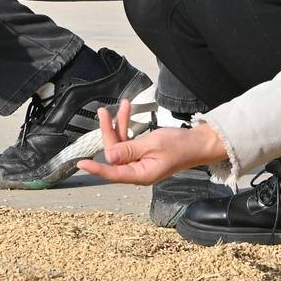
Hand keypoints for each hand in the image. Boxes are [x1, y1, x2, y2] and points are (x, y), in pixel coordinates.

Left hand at [76, 101, 228, 186]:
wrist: (199, 143)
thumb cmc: (180, 145)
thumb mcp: (153, 144)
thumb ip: (129, 149)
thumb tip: (108, 156)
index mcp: (140, 174)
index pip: (113, 173)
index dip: (96, 168)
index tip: (81, 163)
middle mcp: (138, 171)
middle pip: (115, 154)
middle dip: (109, 132)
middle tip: (104, 112)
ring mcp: (140, 163)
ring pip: (121, 145)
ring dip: (119, 126)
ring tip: (120, 106)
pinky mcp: (144, 154)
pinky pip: (130, 142)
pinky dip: (127, 128)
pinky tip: (126, 112)